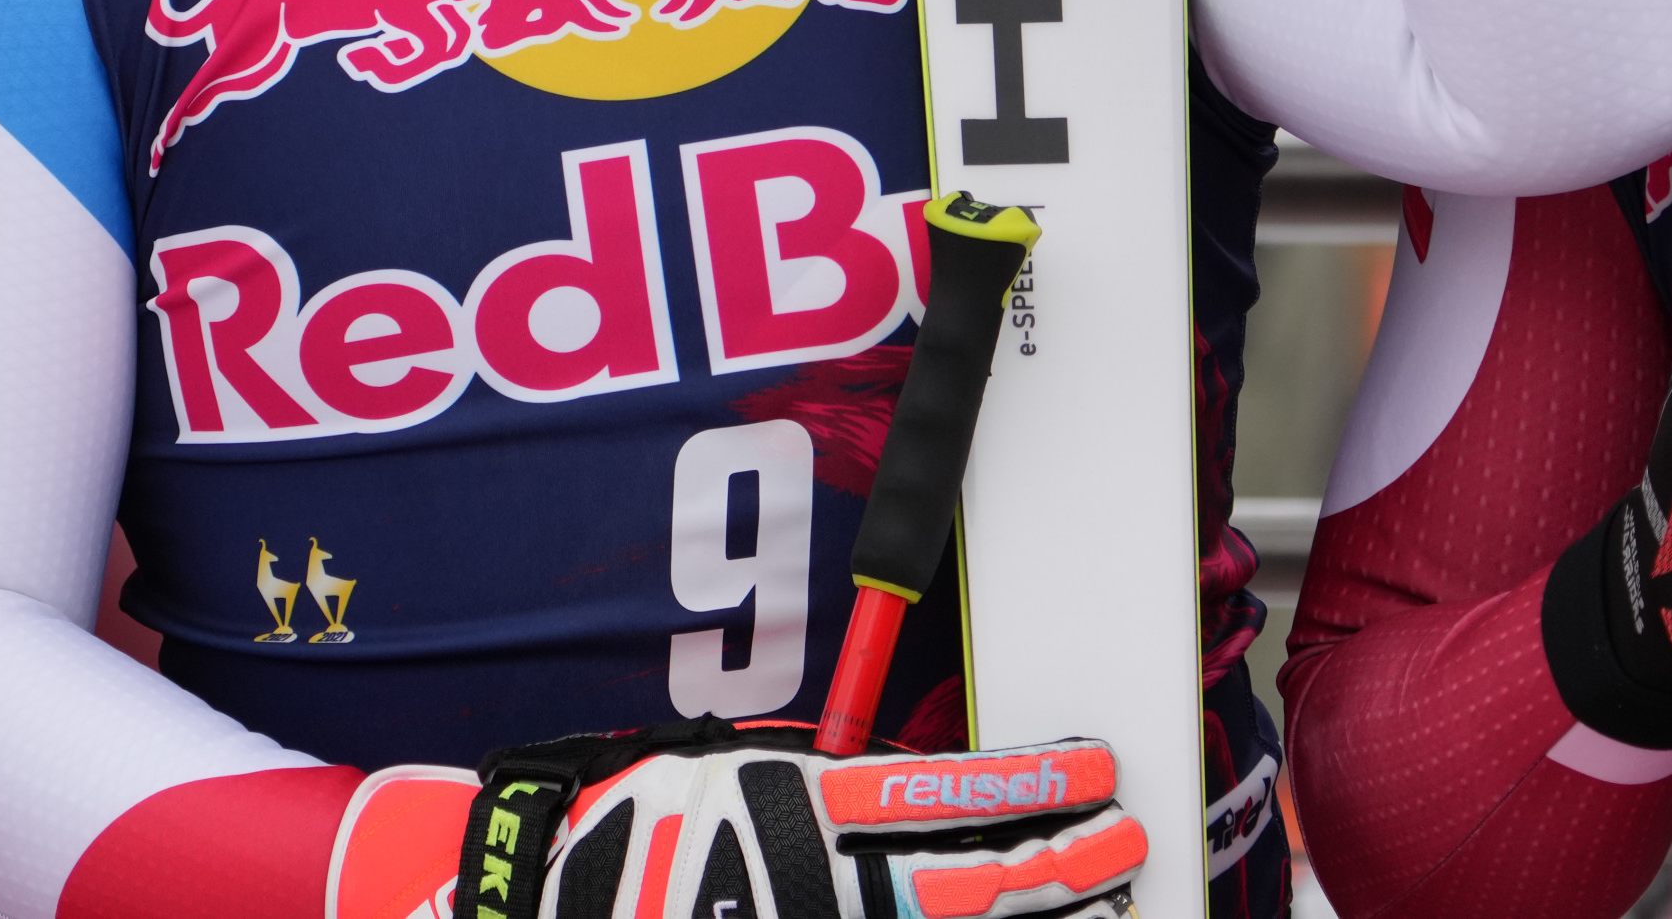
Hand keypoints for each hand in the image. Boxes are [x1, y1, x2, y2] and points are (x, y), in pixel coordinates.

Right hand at [324, 727, 1143, 918]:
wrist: (542, 904)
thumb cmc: (641, 831)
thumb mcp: (739, 773)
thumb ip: (833, 790)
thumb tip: (928, 795)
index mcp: (808, 809)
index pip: (956, 794)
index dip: (1039, 783)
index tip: (1097, 767)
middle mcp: (827, 884)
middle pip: (979, 884)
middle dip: (1069, 866)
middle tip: (1128, 846)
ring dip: (1045, 917)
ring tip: (1105, 902)